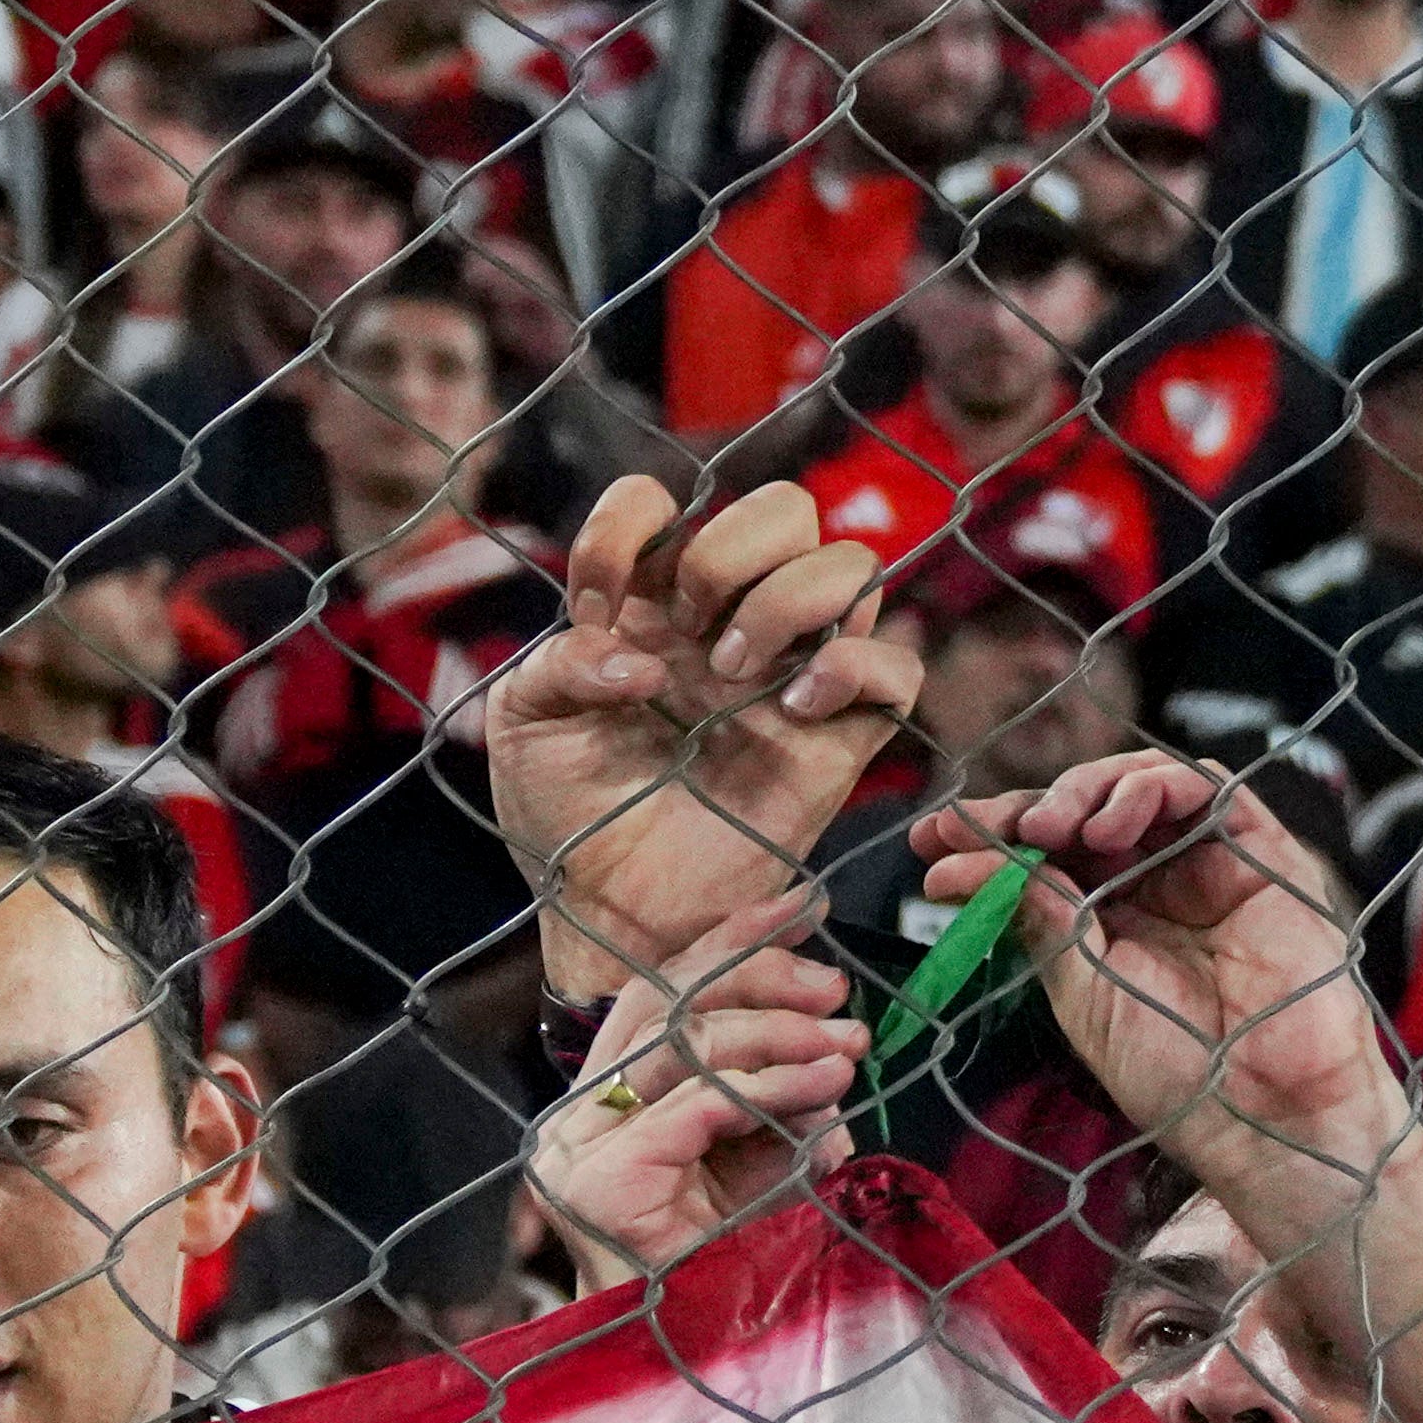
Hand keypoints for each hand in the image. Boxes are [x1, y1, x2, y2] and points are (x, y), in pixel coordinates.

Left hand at [480, 470, 920, 1001]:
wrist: (607, 917)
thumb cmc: (564, 820)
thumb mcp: (523, 722)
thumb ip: (558, 661)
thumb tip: (644, 657)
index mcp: (651, 607)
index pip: (660, 504)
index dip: (630, 525)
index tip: (598, 605)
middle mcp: (729, 626)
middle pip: (784, 509)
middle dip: (731, 550)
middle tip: (690, 628)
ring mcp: (792, 677)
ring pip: (852, 565)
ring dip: (788, 600)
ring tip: (733, 671)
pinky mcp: (840, 739)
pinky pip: (899, 665)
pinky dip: (856, 664)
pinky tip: (794, 706)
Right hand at [531, 939, 865, 1281]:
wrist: (703, 1362)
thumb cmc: (734, 1268)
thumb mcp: (765, 1155)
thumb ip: (780, 1089)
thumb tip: (831, 1028)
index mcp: (602, 1103)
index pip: (659, 995)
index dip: (730, 942)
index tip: (802, 907)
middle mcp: (575, 1120)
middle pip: (665, 1004)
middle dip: (760, 980)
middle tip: (838, 992)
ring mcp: (577, 1151)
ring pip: (682, 1046)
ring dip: (779, 1034)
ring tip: (849, 1043)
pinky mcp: (602, 1182)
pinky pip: (700, 1106)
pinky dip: (773, 1087)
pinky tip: (828, 1082)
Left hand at [911, 750, 1405, 1200]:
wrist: (1265, 1114)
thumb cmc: (1176, 1072)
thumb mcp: (1080, 990)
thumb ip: (1033, 917)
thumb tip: (952, 866)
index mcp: (1111, 921)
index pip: (1046, 854)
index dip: (990, 836)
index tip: (931, 837)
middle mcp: (1159, 885)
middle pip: (1088, 808)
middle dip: (1029, 806)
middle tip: (988, 825)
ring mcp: (1211, 866)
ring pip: (1145, 785)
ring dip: (1087, 788)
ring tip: (1051, 826)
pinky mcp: (1264, 855)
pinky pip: (1209, 790)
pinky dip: (1152, 786)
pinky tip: (1109, 824)